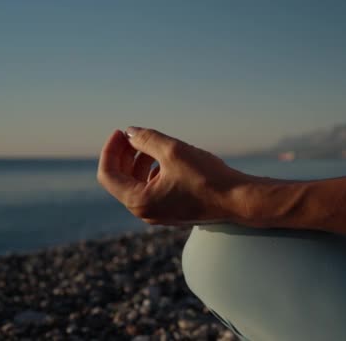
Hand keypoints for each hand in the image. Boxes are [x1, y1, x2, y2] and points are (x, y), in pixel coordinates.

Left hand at [97, 127, 247, 225]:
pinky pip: (150, 190)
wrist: (237, 200)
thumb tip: (130, 132)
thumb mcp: (173, 151)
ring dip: (136, 162)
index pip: (108, 175)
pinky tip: (163, 159)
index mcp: (139, 201)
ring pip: (135, 184)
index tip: (122, 132)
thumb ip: (146, 139)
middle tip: (132, 134)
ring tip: (149, 144)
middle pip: (119, 180)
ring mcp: (158, 213)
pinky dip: (149, 172)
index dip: (110, 149)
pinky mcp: (171, 210)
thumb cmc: (207, 177)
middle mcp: (145, 212)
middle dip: (122, 155)